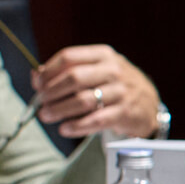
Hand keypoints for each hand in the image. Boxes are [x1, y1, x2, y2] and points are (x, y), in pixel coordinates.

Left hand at [33, 44, 159, 137]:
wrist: (149, 103)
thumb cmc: (112, 85)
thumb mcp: (95, 70)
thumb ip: (65, 71)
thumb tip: (35, 76)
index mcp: (102, 55)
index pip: (68, 57)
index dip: (48, 72)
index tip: (38, 85)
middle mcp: (113, 70)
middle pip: (74, 78)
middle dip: (51, 92)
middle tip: (40, 103)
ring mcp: (121, 91)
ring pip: (83, 100)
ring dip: (60, 109)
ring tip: (46, 116)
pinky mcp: (125, 112)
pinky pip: (96, 120)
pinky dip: (77, 125)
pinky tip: (65, 129)